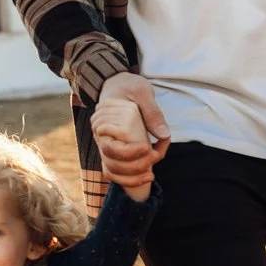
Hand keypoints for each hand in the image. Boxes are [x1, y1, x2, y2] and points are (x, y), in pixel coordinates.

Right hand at [93, 73, 168, 191]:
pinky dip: (131, 179)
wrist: (117, 86)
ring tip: (152, 174)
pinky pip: (117, 173)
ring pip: (113, 172)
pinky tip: (149, 176)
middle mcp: (101, 138)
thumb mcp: (142, 92)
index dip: (128, 152)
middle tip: (155, 156)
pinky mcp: (115, 153)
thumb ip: (152, 112)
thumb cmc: (129, 86)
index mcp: (103, 123)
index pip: (109, 147)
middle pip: (111, 163)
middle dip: (135, 166)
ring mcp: (107, 146)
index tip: (148, 147)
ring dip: (133, 176)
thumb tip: (164, 135)